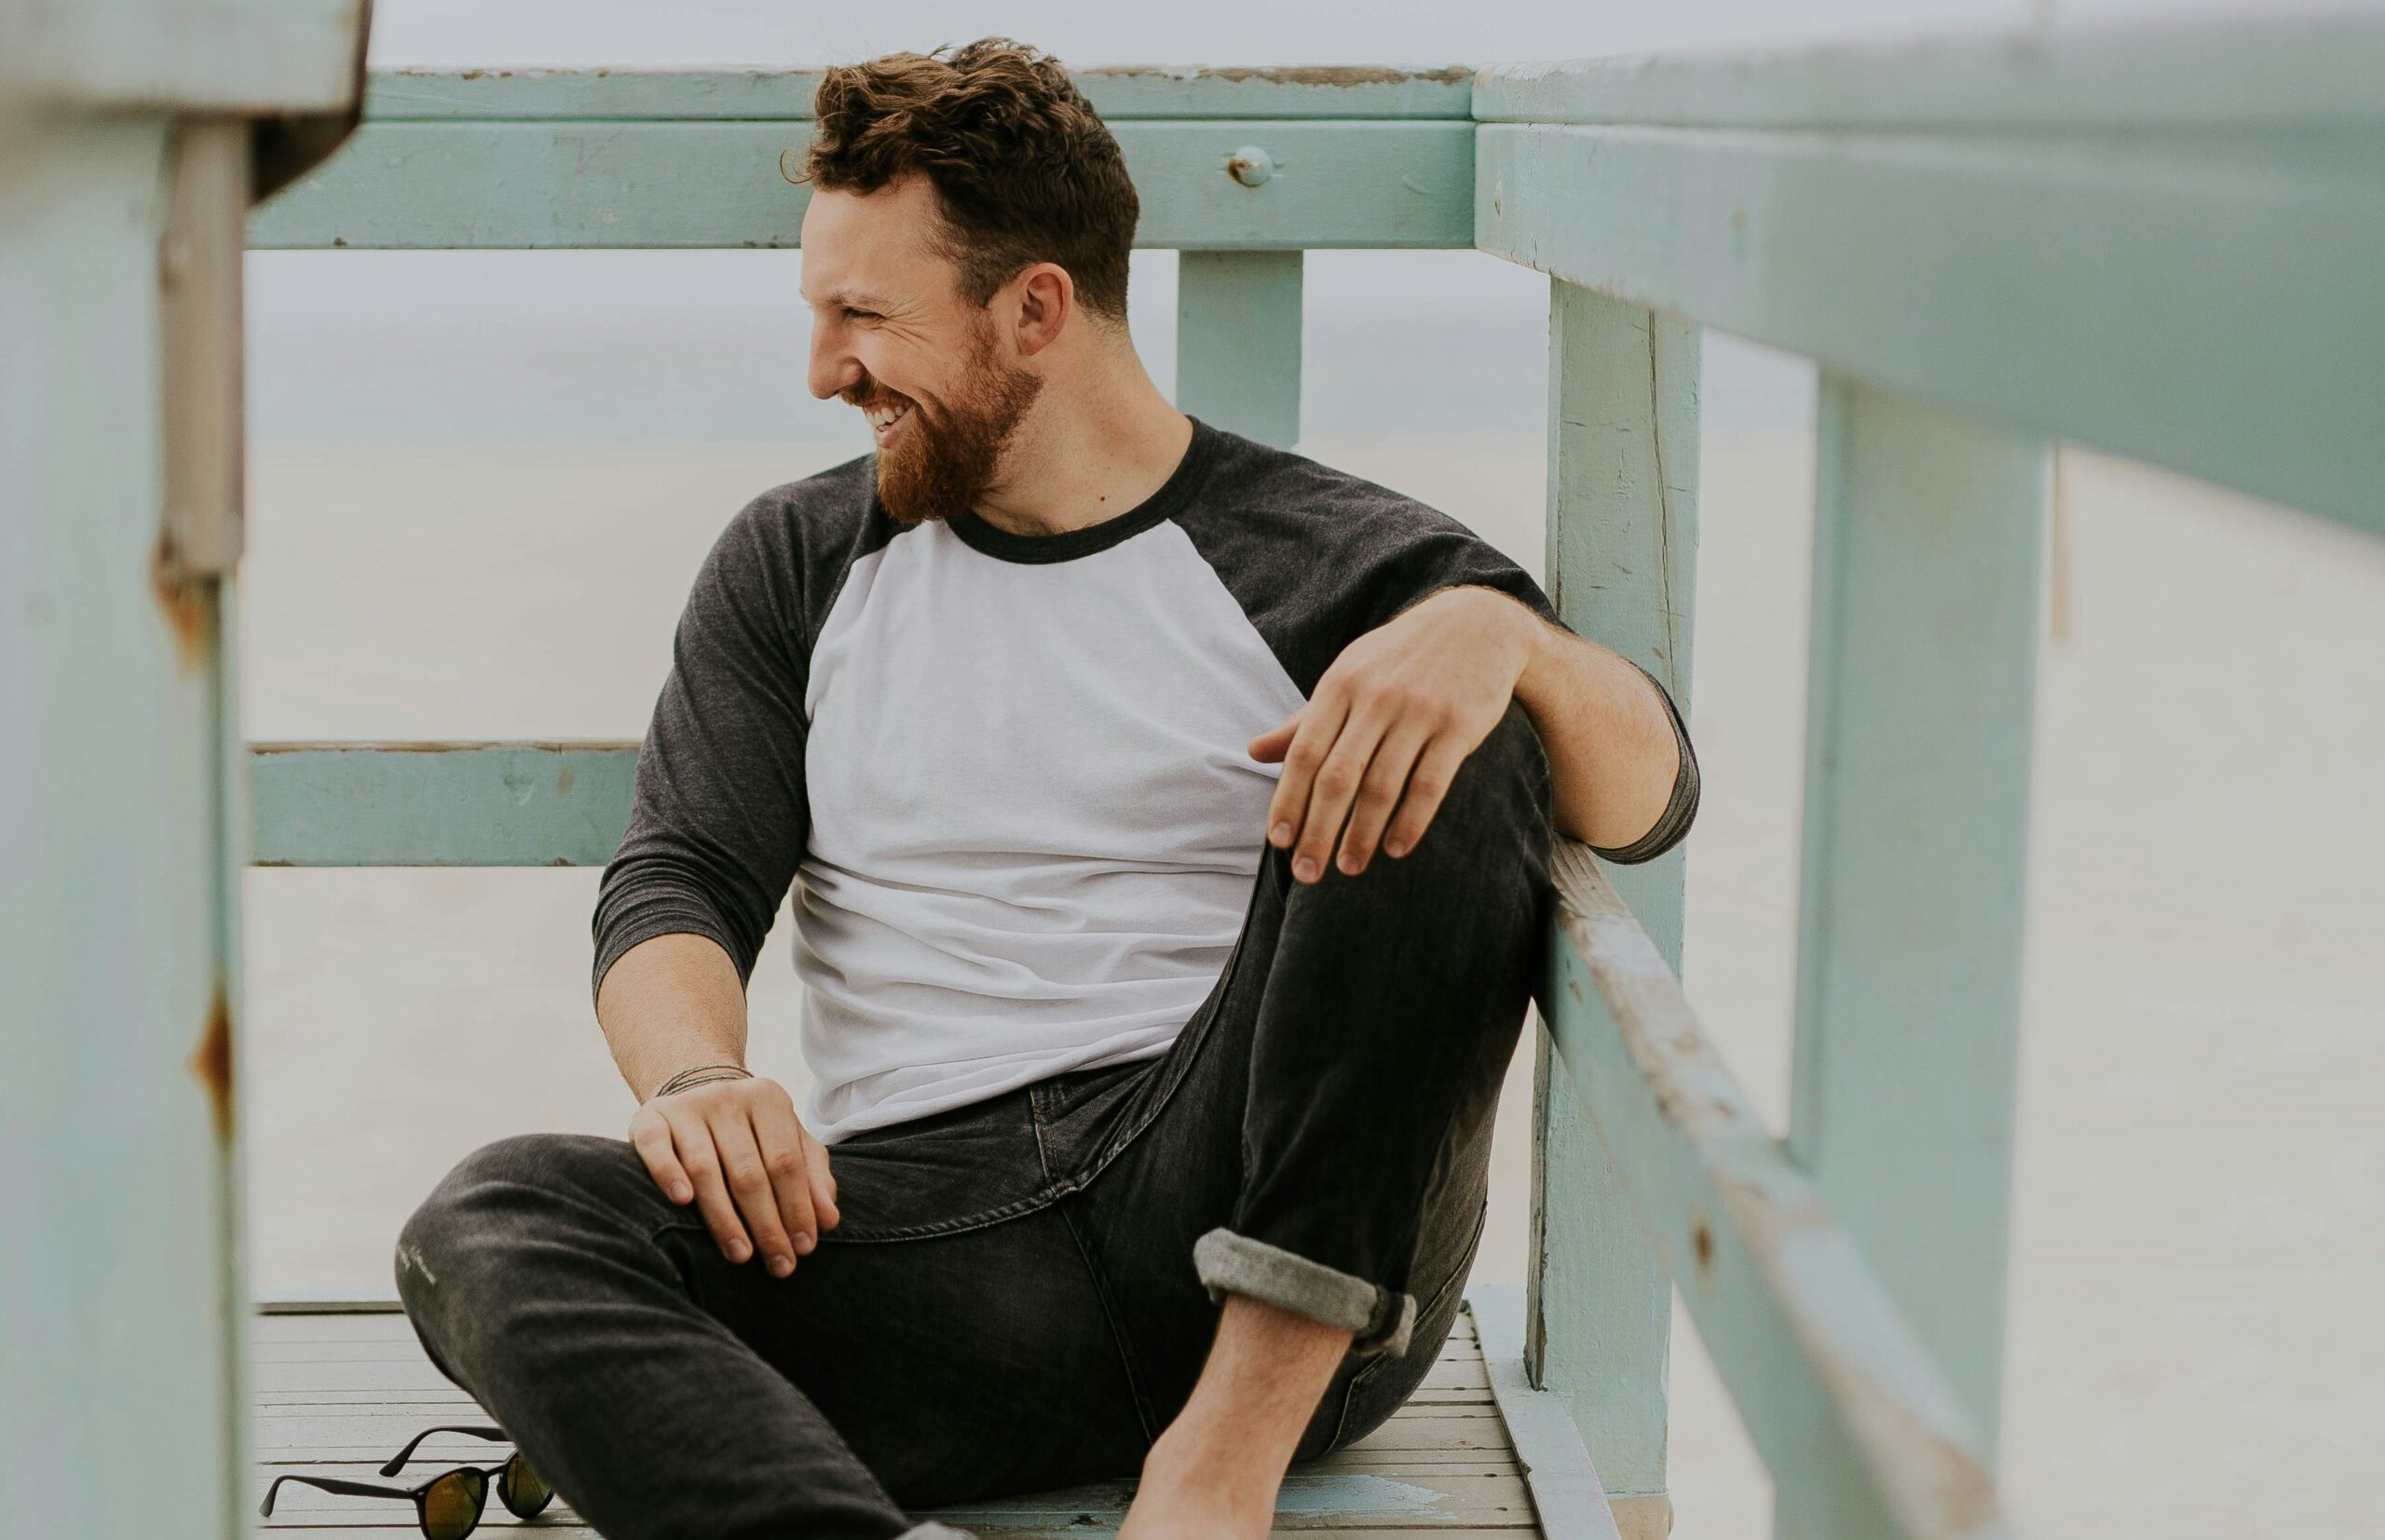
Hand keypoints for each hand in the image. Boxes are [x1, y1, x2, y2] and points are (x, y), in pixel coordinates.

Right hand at [628, 1073, 839, 1276]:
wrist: (694, 1095)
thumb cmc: (750, 1133)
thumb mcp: (787, 1144)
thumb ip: (813, 1178)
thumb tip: (829, 1220)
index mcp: (768, 1099)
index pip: (786, 1162)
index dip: (797, 1207)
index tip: (805, 1248)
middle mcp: (728, 1097)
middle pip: (749, 1171)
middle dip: (767, 1224)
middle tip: (779, 1265)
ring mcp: (687, 1106)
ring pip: (705, 1168)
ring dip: (723, 1217)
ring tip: (741, 1254)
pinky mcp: (650, 1117)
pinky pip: (656, 1147)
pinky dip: (669, 1173)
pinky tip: (682, 1201)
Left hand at [1250, 586, 1537, 881]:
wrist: (1476, 625)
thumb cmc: (1399, 659)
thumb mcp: (1347, 676)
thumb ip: (1304, 720)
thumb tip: (1253, 752)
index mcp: (1340, 686)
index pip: (1305, 754)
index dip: (1289, 801)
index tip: (1279, 842)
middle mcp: (1375, 699)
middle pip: (1338, 777)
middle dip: (1319, 831)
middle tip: (1308, 874)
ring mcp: (1418, 712)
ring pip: (1383, 786)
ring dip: (1363, 835)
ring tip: (1350, 866)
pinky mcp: (1458, 726)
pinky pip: (1429, 784)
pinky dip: (1411, 822)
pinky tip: (1396, 848)